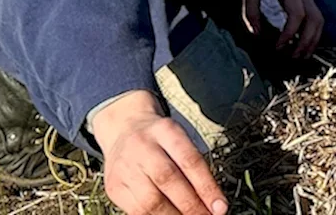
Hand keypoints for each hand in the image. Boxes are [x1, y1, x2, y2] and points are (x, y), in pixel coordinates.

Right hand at [91, 91, 227, 214]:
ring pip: (149, 200)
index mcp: (166, 131)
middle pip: (168, 179)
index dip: (207, 188)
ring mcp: (124, 167)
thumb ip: (196, 167)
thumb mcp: (181, 139)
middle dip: (191, 205)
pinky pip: (136, 211)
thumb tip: (214, 204)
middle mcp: (142, 146)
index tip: (220, 207)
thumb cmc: (161, 139)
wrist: (124, 128)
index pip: (189, 160)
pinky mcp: (114, 187)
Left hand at [243, 0, 323, 58]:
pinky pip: (316, 16)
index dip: (290, 33)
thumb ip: (251, 10)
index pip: (297, 14)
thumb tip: (256, 33)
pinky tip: (303, 43)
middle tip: (295, 57)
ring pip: (320, 18)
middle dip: (308, 40)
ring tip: (302, 55)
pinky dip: (312, 32)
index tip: (278, 46)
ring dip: (313, 38)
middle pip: (316, 18)